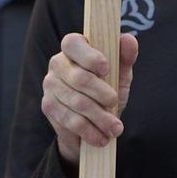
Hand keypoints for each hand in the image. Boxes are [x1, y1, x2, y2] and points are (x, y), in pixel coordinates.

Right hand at [42, 31, 138, 168]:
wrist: (91, 123)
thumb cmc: (106, 90)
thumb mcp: (119, 74)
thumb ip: (124, 57)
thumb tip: (129, 40)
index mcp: (74, 48)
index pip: (73, 43)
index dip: (89, 56)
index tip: (106, 68)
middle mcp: (58, 63)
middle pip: (79, 78)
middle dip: (101, 93)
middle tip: (115, 103)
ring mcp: (50, 85)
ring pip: (77, 102)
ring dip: (100, 118)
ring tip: (115, 128)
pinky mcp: (48, 106)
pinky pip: (70, 120)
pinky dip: (90, 131)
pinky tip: (101, 137)